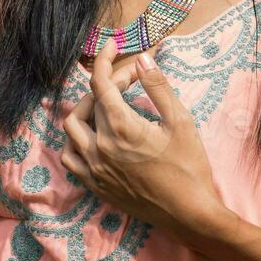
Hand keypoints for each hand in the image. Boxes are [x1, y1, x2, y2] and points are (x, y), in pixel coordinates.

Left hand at [60, 39, 227, 241]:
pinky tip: (94, 137)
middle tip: (129, 80)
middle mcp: (100, 146)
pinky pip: (71, 158)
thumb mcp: (180, 121)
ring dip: (86, 109)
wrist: (188, 213)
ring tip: (107, 105)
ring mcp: (94, 168)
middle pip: (89, 102)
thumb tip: (142, 59)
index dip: (106, 60)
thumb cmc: (189, 166)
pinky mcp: (95, 185)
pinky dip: (76, 141)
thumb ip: (158, 87)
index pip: (101, 83)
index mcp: (121, 127)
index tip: (114, 47)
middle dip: (106, 84)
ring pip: (71, 129)